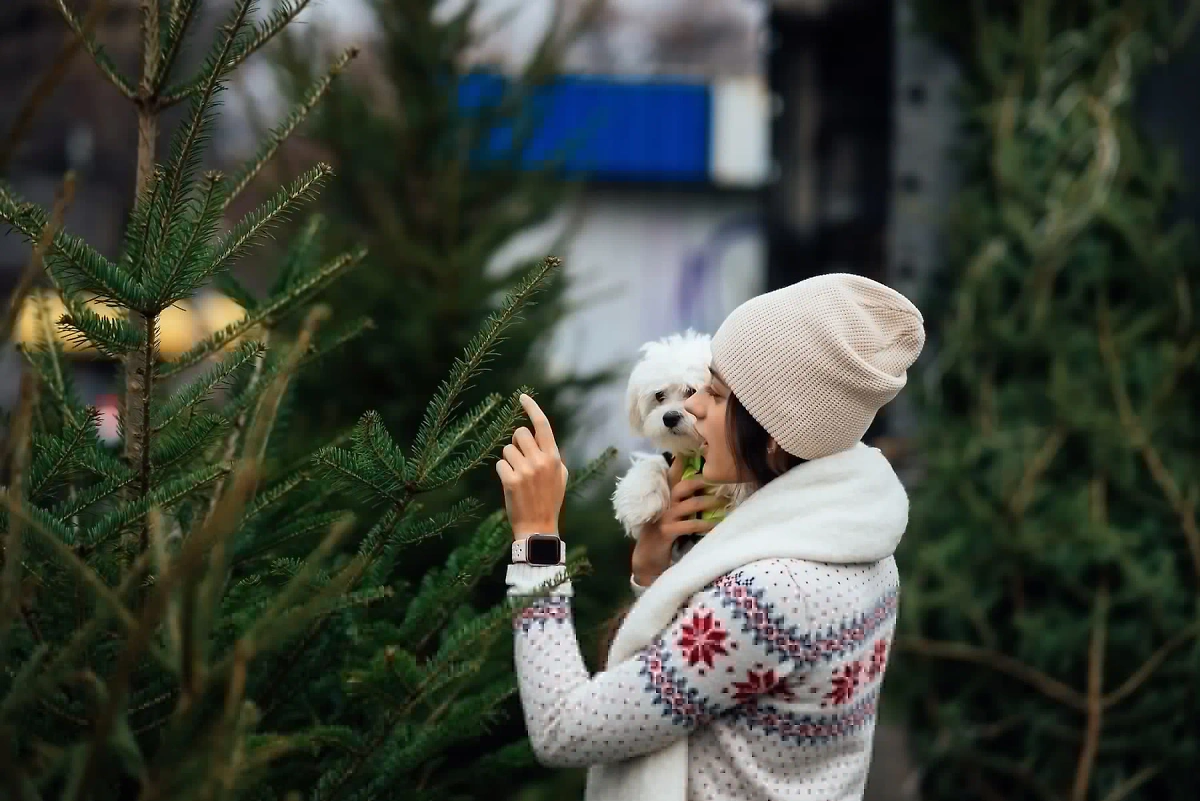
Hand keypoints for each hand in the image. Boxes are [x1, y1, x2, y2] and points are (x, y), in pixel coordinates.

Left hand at [496, 394, 568, 538]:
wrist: (539, 526)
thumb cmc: (549, 499)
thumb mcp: (560, 476)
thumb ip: (551, 454)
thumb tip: (538, 436)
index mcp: (554, 458)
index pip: (542, 425)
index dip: (532, 408)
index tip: (522, 397)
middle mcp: (540, 461)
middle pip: (519, 433)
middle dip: (517, 443)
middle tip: (521, 459)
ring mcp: (525, 471)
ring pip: (507, 449)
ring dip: (509, 460)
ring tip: (518, 476)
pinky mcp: (510, 481)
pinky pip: (500, 464)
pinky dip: (503, 472)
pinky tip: (511, 485)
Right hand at [630, 457, 720, 586]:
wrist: (647, 558)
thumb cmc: (662, 534)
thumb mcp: (670, 514)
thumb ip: (682, 501)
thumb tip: (706, 488)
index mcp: (664, 496)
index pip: (672, 474)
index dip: (681, 461)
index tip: (693, 449)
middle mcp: (663, 503)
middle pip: (683, 485)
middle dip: (702, 480)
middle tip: (719, 478)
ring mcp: (664, 517)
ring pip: (690, 504)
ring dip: (709, 502)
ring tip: (724, 502)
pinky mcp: (667, 531)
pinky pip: (690, 525)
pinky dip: (705, 525)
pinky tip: (715, 525)